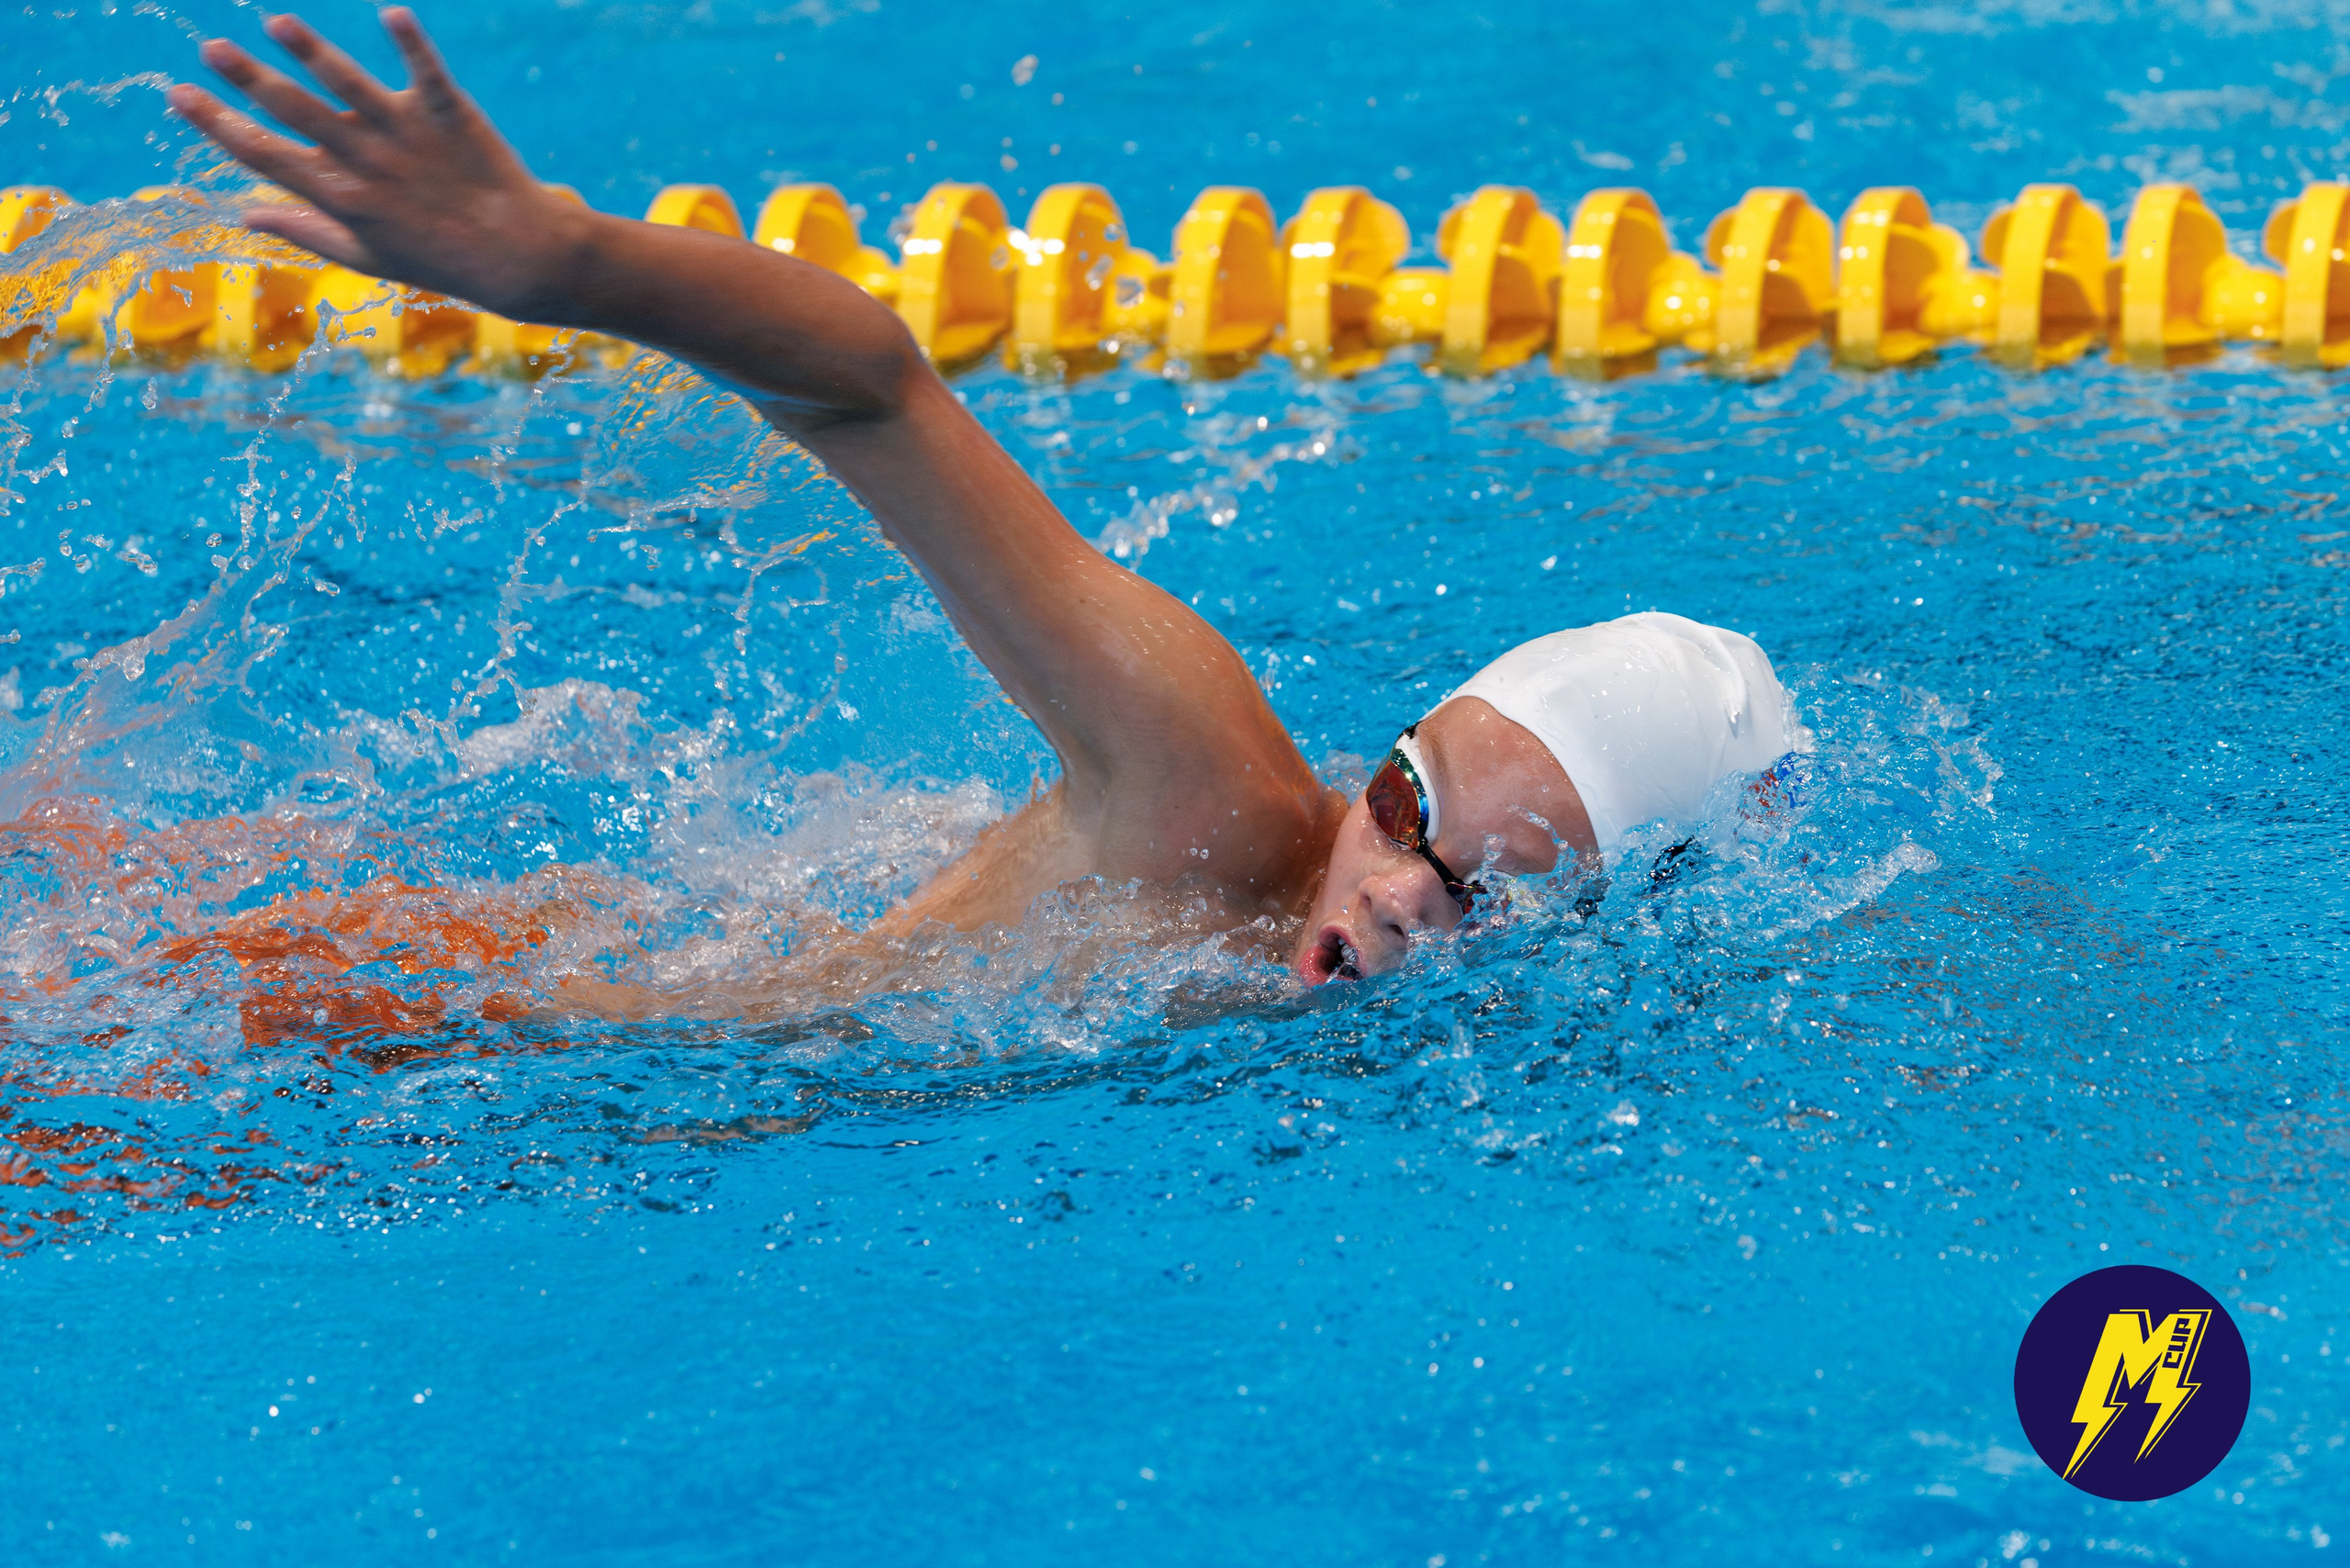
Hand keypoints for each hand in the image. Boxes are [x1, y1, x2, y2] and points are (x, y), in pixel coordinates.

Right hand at [167, 8, 590, 319]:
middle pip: (296, 114)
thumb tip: (246, 215)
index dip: (218, 125)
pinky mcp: (448, 115)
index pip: (265, 157)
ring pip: (350, 86)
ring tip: (277, 25)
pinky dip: (411, 43)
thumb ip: (305, 231)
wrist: (516, 255)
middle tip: (210, 49)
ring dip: (312, 52)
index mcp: (340, 197)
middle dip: (249, 81)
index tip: (177, 94)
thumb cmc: (437, 258)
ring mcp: (407, 136)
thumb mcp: (367, 256)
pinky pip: (426, 72)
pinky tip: (390, 13)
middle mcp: (367, 163)